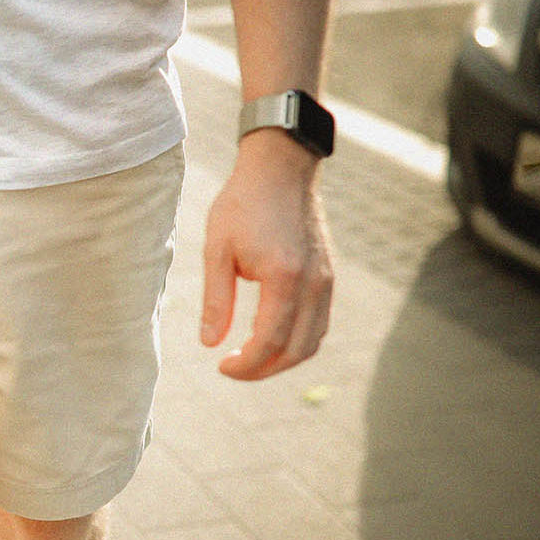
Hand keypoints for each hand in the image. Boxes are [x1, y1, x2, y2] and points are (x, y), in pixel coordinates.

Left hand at [200, 131, 333, 379]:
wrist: (280, 170)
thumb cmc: (243, 204)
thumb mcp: (217, 249)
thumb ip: (216, 299)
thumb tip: (210, 343)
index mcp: (284, 277)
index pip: (270, 340)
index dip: (246, 364)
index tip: (221, 366)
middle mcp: (314, 284)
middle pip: (297, 350)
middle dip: (264, 369)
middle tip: (233, 369)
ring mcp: (326, 281)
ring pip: (313, 340)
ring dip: (283, 359)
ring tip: (251, 358)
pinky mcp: (329, 276)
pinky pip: (320, 323)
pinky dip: (299, 340)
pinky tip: (272, 337)